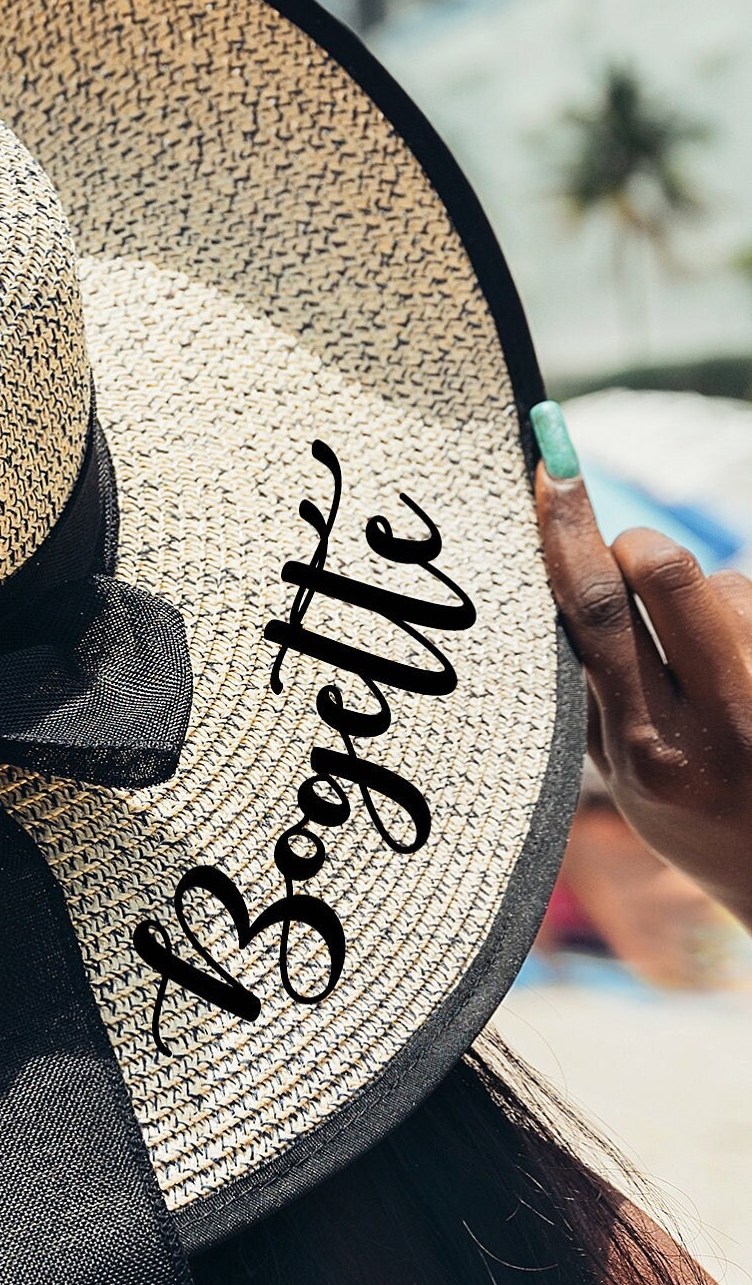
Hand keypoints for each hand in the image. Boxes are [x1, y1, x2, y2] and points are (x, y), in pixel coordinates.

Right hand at [537, 460, 751, 932]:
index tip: (552, 462)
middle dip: (636, 545)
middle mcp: (723, 723)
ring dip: (703, 600)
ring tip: (714, 668)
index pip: (601, 614)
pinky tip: (748, 674)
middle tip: (625, 559)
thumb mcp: (623, 782)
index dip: (568, 530)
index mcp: (652, 752)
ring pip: (725, 583)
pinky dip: (743, 619)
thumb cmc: (695, 822)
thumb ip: (592, 691)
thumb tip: (554, 575)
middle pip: (670, 570)